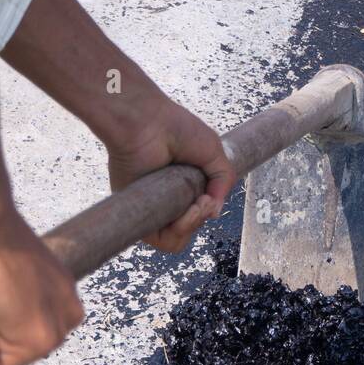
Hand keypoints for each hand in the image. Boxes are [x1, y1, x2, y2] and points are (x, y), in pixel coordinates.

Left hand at [106, 96, 234, 252]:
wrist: (147, 123)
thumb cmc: (175, 128)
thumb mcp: (215, 153)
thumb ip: (224, 182)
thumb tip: (215, 212)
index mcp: (183, 186)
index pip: (199, 214)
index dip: (207, 210)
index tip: (209, 196)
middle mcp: (167, 199)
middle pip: (191, 228)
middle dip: (201, 217)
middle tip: (202, 199)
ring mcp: (154, 208)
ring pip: (178, 240)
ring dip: (193, 224)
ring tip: (195, 204)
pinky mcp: (140, 214)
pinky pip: (163, 241)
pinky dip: (179, 231)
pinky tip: (185, 212)